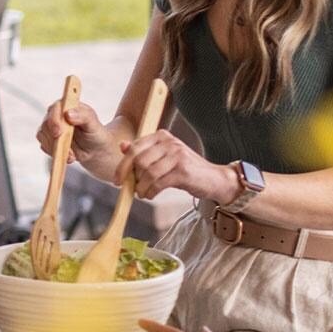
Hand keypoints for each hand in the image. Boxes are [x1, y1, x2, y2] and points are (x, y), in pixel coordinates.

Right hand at [35, 98, 118, 181]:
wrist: (95, 150)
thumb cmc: (95, 133)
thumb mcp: (94, 124)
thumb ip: (83, 116)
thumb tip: (68, 114)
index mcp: (67, 105)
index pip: (55, 108)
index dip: (54, 120)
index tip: (59, 132)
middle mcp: (56, 115)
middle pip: (46, 123)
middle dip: (54, 138)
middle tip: (67, 149)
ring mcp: (51, 127)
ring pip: (43, 135)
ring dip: (56, 148)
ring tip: (72, 156)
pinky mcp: (48, 139)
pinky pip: (44, 146)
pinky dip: (54, 153)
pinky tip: (67, 157)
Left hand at [113, 128, 231, 201]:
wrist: (214, 179)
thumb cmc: (185, 169)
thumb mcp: (163, 157)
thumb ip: (143, 151)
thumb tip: (122, 146)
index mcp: (161, 136)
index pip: (134, 148)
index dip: (123, 165)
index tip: (118, 180)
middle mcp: (169, 142)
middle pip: (139, 161)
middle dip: (132, 178)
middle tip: (133, 188)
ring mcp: (177, 156)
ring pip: (148, 173)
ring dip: (142, 187)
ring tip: (143, 193)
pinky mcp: (183, 171)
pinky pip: (158, 183)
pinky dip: (151, 192)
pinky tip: (151, 195)